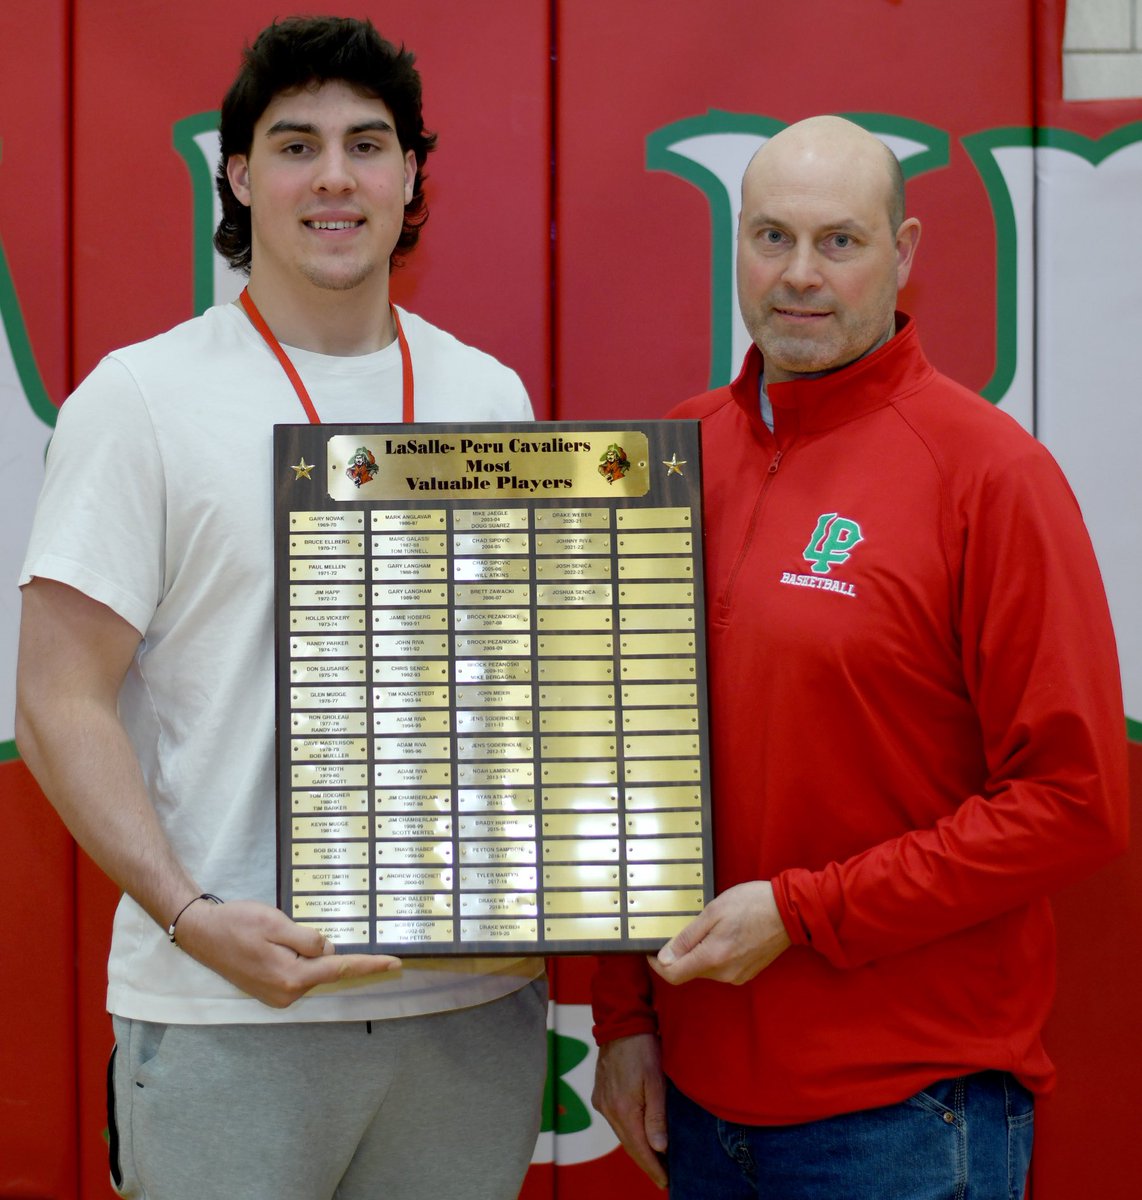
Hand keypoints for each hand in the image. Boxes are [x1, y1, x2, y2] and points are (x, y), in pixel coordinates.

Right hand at [174, 898, 400, 1007]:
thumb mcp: (276, 923)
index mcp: (292, 977)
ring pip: (310, 970)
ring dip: (309, 954)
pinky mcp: (270, 990)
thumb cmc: (237, 924)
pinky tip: (280, 943)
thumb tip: (329, 949)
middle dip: (328, 951)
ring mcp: (277, 995)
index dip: (370, 965)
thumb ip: (307, 938)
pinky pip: (297, 973)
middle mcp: (287, 992)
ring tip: (278, 933)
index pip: (340, 968)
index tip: (395, 963)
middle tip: (302, 930)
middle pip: (325, 970)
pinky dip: (300, 960)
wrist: (202, 934)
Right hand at [592, 1033, 667, 1188]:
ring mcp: (602, 1102)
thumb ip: (656, 1116)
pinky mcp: (600, 1093)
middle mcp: (608, 1110)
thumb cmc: (642, 1049)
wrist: (620, 1023)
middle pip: (630, 1145)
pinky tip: (638, 1133)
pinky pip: (615, 1120)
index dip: (654, 1169)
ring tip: (654, 1160)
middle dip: (647, 1162)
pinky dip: (628, 1131)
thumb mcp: (656, 1082)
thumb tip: (659, 1148)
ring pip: (622, 1133)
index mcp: (623, 1110)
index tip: (666, 1183)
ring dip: (637, 1147)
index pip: (640, 1150)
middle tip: (663, 1177)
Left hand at [649, 880, 790, 985]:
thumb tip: (664, 958)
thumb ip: (687, 938)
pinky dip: (716, 954)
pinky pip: (721, 968)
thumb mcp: (713, 912)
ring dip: (701, 952)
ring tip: (713, 926)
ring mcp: (737, 976)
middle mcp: (724, 974)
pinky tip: (726, 934)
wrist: (789, 911)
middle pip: (689, 971)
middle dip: (682, 953)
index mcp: (713, 958)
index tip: (651, 950)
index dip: (658, 964)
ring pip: (705, 969)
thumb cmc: (751, 905)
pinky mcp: (747, 973)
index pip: (673, 975)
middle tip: (690, 925)